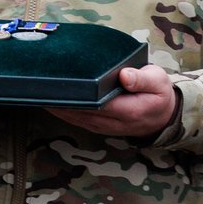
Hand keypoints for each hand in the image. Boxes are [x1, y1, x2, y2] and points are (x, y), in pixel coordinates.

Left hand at [49, 65, 177, 137]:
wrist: (164, 116)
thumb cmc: (159, 94)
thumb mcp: (158, 81)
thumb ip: (142, 79)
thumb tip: (125, 76)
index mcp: (130, 110)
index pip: (99, 103)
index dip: (79, 96)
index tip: (62, 84)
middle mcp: (115, 123)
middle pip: (82, 112)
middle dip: (62, 101)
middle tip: (41, 85)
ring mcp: (105, 127)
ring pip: (76, 118)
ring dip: (58, 107)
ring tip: (38, 92)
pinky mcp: (98, 127)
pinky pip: (77, 121)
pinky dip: (63, 112)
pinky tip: (49, 101)